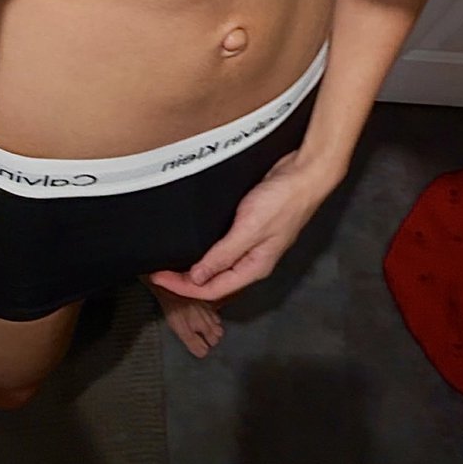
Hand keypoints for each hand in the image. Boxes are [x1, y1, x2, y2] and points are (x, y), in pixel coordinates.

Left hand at [149, 150, 330, 301]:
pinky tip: (193, 244)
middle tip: (158, 272)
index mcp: (254, 267)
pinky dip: (205, 251)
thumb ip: (223, 255)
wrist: (304, 173)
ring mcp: (252, 245)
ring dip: (194, 268)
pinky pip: (223, 249)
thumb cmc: (283, 201)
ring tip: (170, 262)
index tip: (158, 278)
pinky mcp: (250, 229)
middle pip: (214, 282)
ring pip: (218, 267)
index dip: (182, 287)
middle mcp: (252, 261)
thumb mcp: (249, 229)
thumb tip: (197, 278)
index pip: (211, 290)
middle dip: (185, 282)